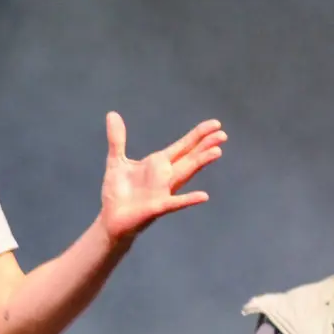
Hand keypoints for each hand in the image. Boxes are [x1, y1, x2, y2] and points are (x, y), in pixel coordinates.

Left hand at [98, 113, 224, 240]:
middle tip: (223, 134)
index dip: (198, 135)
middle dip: (205, 146)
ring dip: (200, 163)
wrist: (111, 219)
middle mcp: (165, 176)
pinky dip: (189, 199)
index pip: (182, 146)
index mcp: (158, 163)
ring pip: (186, 174)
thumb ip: (117, 139)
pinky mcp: (157, 207)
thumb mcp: (116, 161)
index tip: (215, 125)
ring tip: (217, 152)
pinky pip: (175, 202)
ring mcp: (163, 192)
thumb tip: (112, 114)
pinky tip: (204, 196)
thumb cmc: (117, 193)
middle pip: (189, 157)